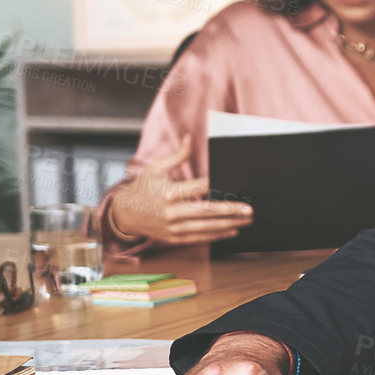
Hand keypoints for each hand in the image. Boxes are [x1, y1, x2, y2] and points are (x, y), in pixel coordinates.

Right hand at [108, 141, 252, 246]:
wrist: (124, 214)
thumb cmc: (142, 188)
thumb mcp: (156, 168)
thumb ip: (178, 155)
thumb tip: (191, 137)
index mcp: (169, 193)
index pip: (198, 188)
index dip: (217, 186)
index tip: (235, 185)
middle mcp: (171, 212)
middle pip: (207, 212)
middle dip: (230, 211)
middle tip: (249, 210)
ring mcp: (172, 227)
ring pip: (206, 228)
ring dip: (228, 225)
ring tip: (246, 222)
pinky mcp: (173, 238)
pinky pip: (199, 238)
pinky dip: (216, 236)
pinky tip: (231, 231)